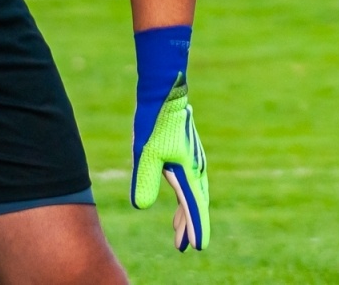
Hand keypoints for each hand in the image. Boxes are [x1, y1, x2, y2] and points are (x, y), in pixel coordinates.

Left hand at [131, 80, 209, 250]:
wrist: (164, 93)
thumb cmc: (154, 123)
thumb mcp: (145, 153)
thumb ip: (145, 180)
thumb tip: (141, 207)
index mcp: (187, 171)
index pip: (193, 207)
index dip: (195, 228)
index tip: (197, 246)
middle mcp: (195, 168)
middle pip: (195, 203)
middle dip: (190, 225)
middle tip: (183, 246)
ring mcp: (194, 159)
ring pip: (193, 193)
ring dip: (187, 212)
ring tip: (179, 230)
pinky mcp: (188, 153)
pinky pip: (191, 182)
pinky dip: (186, 197)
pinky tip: (179, 200)